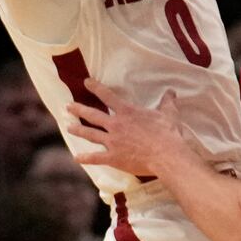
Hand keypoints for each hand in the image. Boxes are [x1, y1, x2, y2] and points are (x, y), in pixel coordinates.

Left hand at [66, 79, 185, 174]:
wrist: (165, 154)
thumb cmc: (168, 132)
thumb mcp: (169, 113)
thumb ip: (167, 102)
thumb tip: (171, 92)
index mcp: (127, 112)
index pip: (108, 96)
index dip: (96, 88)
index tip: (86, 82)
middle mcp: (116, 125)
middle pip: (93, 115)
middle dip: (79, 110)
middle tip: (68, 106)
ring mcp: (112, 142)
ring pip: (91, 134)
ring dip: (78, 130)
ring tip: (69, 127)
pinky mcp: (113, 158)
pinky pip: (96, 158)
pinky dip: (85, 158)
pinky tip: (76, 158)